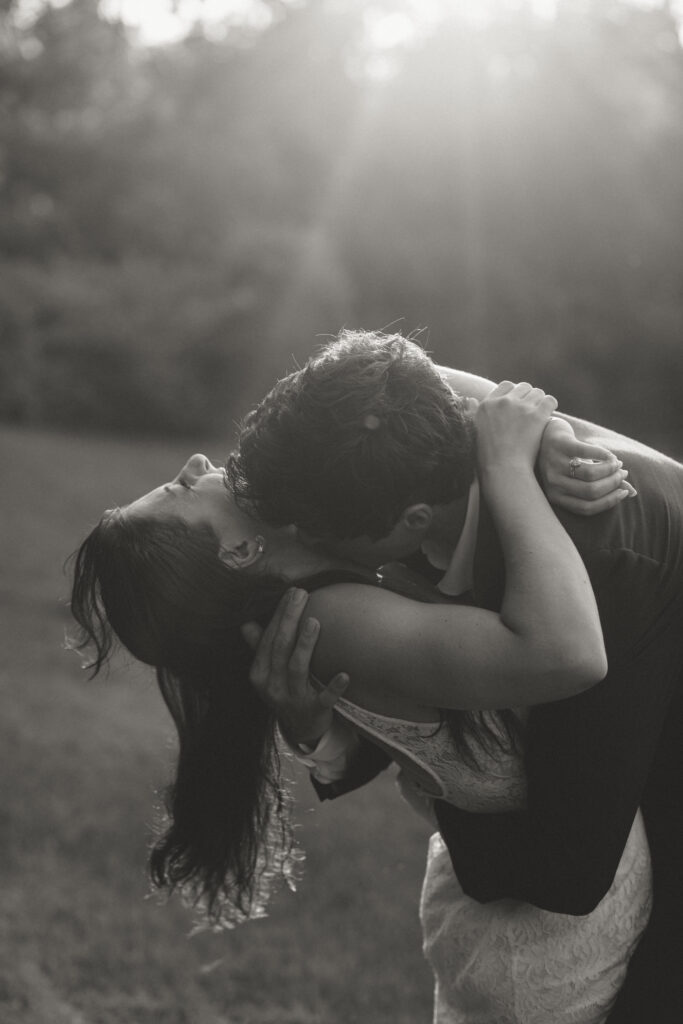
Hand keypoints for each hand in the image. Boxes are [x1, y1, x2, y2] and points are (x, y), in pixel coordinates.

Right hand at [241, 588, 349, 747]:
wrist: (300, 730)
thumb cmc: (285, 692)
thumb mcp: (268, 673)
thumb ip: (259, 648)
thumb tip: (247, 623)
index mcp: (260, 674)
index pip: (268, 639)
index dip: (279, 615)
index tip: (291, 592)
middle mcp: (272, 686)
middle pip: (280, 648)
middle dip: (290, 619)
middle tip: (302, 595)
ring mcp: (292, 699)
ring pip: (297, 668)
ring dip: (305, 645)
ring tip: (315, 622)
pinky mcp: (313, 711)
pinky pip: (324, 698)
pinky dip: (334, 687)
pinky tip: (345, 674)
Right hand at [475, 381, 557, 474]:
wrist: (503, 469)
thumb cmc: (486, 457)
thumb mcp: (472, 431)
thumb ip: (470, 412)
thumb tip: (469, 399)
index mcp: (486, 404)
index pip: (506, 386)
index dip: (514, 394)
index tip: (518, 405)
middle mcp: (503, 401)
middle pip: (523, 387)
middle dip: (528, 397)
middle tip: (530, 412)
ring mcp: (520, 407)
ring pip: (538, 392)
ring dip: (540, 402)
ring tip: (540, 415)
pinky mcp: (536, 415)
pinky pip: (549, 400)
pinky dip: (550, 406)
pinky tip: (548, 416)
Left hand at [538, 418, 636, 515]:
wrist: (543, 434)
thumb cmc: (566, 460)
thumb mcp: (581, 476)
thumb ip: (603, 485)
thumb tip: (632, 493)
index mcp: (556, 496)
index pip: (587, 507)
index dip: (609, 501)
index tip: (624, 491)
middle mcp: (553, 482)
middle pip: (591, 491)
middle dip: (613, 483)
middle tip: (622, 473)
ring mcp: (554, 463)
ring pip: (590, 474)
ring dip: (610, 469)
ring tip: (617, 464)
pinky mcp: (559, 444)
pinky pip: (587, 452)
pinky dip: (604, 455)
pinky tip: (610, 455)